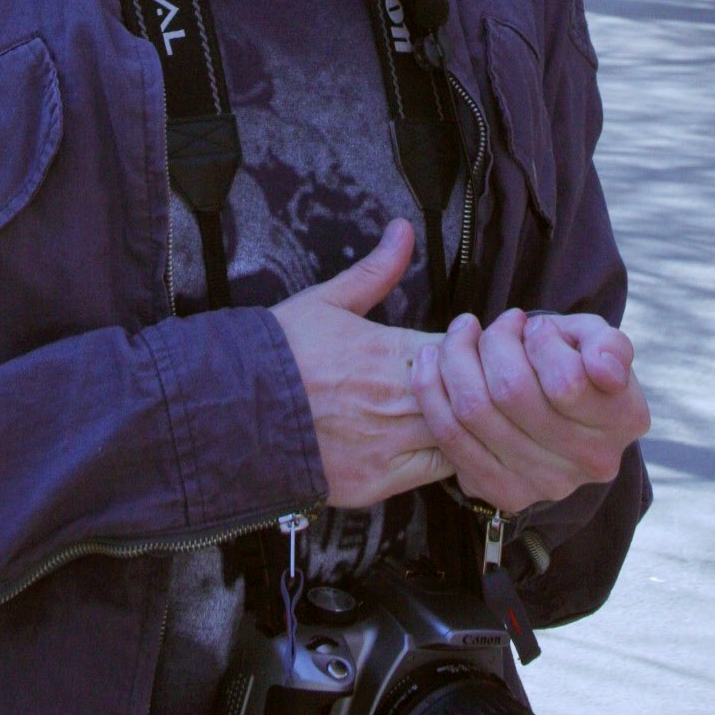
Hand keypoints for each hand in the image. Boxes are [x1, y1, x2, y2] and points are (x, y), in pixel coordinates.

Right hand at [271, 219, 452, 508]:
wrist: (235, 409)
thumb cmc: (282, 352)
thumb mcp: (327, 300)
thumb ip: (376, 270)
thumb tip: (403, 231)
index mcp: (392, 351)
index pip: (464, 351)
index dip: (475, 350)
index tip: (472, 348)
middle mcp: (398, 399)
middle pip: (470, 397)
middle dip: (479, 390)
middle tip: (477, 385)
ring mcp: (390, 445)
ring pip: (459, 438)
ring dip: (467, 426)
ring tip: (463, 417)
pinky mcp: (377, 483)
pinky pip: (434, 476)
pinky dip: (447, 461)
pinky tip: (442, 447)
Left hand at [411, 306, 649, 516]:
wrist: (553, 407)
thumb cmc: (574, 359)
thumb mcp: (597, 338)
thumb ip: (608, 344)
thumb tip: (604, 370)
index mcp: (625, 419)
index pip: (565, 381)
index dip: (539, 341)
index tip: (533, 327)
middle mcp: (591, 461)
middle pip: (511, 392)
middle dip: (492, 343)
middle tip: (494, 326)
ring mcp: (547, 484)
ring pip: (474, 410)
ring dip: (455, 357)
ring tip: (462, 334)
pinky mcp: (504, 493)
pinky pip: (450, 437)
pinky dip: (431, 390)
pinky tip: (432, 360)